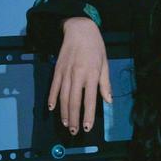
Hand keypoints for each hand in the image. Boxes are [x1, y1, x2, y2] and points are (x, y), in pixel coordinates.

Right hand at [48, 17, 110, 133]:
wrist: (79, 29)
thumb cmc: (95, 46)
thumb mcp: (105, 63)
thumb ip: (105, 83)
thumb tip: (108, 100)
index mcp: (92, 74)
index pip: (90, 99)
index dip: (88, 115)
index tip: (87, 127)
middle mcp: (78, 75)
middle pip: (74, 102)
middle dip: (74, 118)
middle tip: (74, 131)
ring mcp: (66, 73)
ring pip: (63, 97)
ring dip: (64, 112)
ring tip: (66, 124)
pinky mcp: (57, 70)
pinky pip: (54, 87)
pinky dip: (52, 99)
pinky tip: (52, 108)